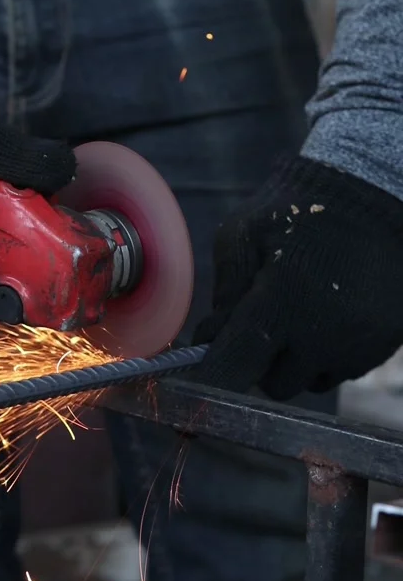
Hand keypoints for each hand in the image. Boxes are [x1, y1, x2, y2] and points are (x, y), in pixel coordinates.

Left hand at [194, 156, 402, 400]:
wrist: (371, 195)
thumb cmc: (296, 209)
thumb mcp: (243, 234)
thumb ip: (224, 291)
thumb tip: (209, 340)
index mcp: (281, 303)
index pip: (233, 368)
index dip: (211, 381)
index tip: (198, 386)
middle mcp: (321, 335)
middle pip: (275, 384)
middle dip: (262, 363)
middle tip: (264, 325)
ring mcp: (357, 345)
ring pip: (311, 382)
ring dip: (299, 361)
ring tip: (303, 313)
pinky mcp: (382, 347)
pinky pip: (343, 370)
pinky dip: (330, 353)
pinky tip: (331, 313)